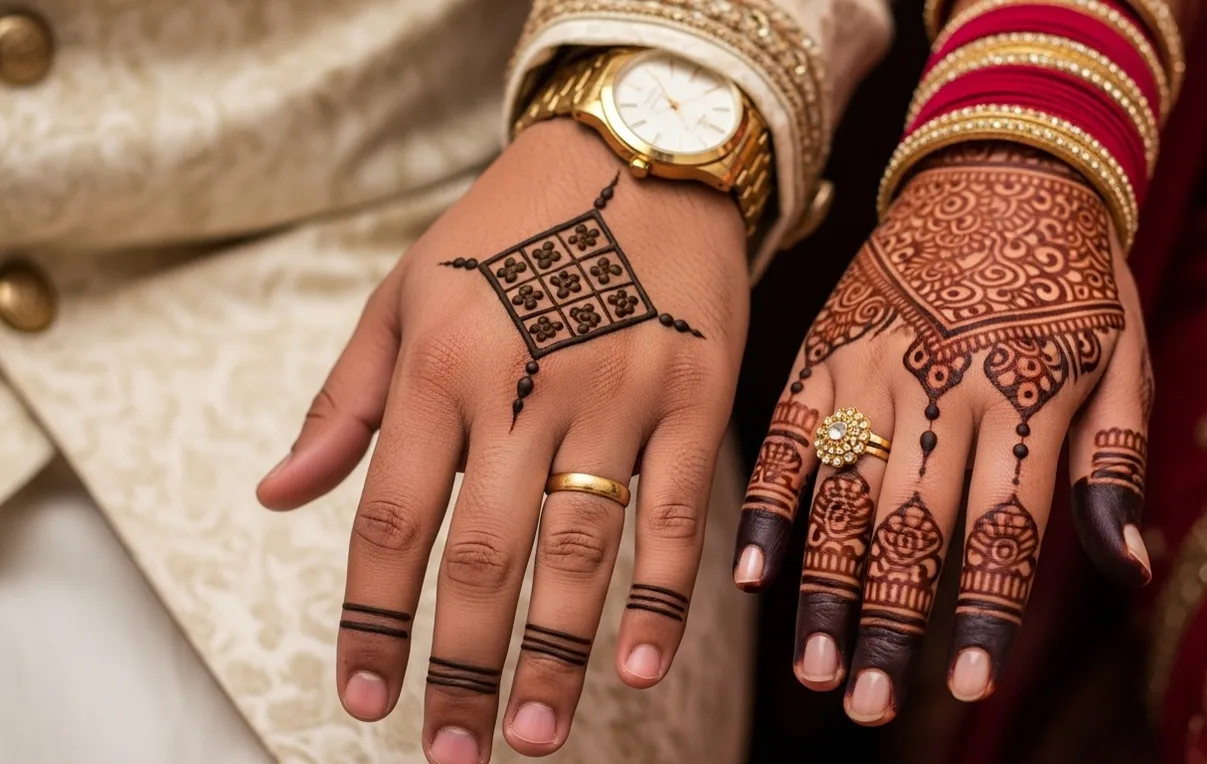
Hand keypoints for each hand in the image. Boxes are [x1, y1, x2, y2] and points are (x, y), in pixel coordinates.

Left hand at [256, 119, 748, 761]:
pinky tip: (638, 666)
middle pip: (483, 552)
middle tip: (449, 751)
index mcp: (439, 362)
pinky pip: (677, 514)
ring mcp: (618, 392)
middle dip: (460, 664)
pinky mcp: (695, 395)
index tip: (364, 698)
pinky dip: (661, 597)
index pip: (393, 519)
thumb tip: (278, 497)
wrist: (639, 155)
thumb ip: (345, 403)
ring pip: (580, 547)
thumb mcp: (405, 293)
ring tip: (532, 733)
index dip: (373, 621)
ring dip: (555, 652)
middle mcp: (524, 383)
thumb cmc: (510, 230)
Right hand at [732, 142, 1152, 724]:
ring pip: (842, 496)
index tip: (963, 687)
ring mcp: (870, 367)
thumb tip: (1129, 570)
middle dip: (890, 626)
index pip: (1002, 529)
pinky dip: (763, 503)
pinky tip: (748, 573)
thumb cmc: (1072, 273)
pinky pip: (784, 434)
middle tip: (868, 706)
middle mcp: (939, 388)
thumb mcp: (1124, 355)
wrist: (998, 164)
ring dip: (825, 588)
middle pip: (911, 528)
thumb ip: (1116, 463)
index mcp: (1022, 393)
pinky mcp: (821, 348)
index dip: (982, 614)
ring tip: (815, 667)